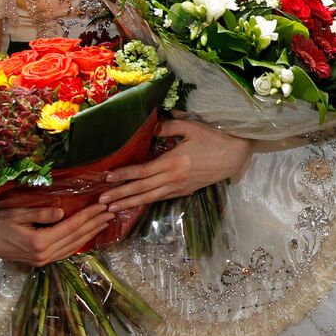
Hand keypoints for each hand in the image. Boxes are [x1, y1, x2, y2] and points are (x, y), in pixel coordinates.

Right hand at [0, 204, 112, 265]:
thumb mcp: (17, 213)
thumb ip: (40, 214)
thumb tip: (62, 212)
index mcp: (39, 242)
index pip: (72, 226)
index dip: (89, 215)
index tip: (103, 206)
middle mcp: (44, 254)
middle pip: (77, 237)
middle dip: (96, 223)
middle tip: (112, 212)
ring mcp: (42, 260)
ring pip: (74, 246)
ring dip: (91, 233)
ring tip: (105, 222)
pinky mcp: (40, 261)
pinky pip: (65, 252)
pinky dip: (79, 242)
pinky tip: (88, 235)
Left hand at [97, 118, 253, 211]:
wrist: (234, 156)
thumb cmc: (213, 139)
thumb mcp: (191, 128)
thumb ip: (169, 127)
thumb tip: (151, 127)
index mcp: (173, 161)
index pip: (142, 171)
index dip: (124, 174)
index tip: (108, 177)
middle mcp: (173, 178)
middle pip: (142, 188)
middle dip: (120, 194)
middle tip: (101, 201)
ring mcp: (179, 187)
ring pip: (150, 197)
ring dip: (130, 202)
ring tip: (112, 208)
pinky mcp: (185, 191)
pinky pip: (161, 198)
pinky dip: (146, 202)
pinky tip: (136, 204)